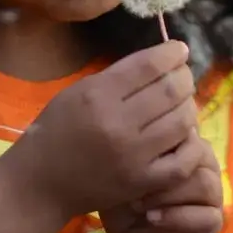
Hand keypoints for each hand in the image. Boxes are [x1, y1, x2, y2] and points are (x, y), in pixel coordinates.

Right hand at [13, 41, 198, 220]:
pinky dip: (190, 143)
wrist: (42, 183)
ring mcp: (133, 156)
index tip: (180, 50)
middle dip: (184, 77)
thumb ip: (117, 76)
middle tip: (184, 75)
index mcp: (98, 95)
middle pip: (171, 91)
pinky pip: (183, 160)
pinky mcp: (142, 182)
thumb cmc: (57, 130)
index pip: (149, 66)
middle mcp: (118, 124)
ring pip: (182, 122)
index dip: (171, 53)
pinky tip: (185, 134)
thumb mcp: (78, 92)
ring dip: (189, 107)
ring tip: (183, 102)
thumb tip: (160, 60)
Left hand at [102, 130, 223, 232]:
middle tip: (133, 183)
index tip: (132, 158)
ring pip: (203, 182)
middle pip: (197, 154)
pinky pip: (205, 215)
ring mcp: (213, 197)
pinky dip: (176, 216)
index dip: (161, 143)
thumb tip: (133, 130)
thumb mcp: (123, 174)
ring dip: (167, 193)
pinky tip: (152, 218)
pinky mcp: (212, 225)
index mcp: (188, 150)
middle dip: (163, 168)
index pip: (186, 130)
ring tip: (140, 203)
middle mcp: (205, 168)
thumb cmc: (127, 204)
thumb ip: (133, 152)